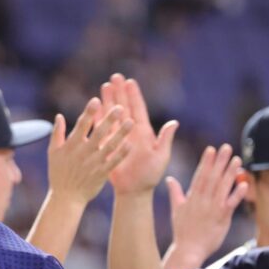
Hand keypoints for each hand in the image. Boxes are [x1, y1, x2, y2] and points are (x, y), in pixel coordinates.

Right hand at [46, 98, 132, 205]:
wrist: (66, 198)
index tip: (97, 100)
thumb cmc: (58, 173)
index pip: (81, 125)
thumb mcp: (53, 153)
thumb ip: (57, 134)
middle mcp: (83, 153)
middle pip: (98, 133)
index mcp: (71, 145)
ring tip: (131, 122)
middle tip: (120, 107)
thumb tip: (59, 116)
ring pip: (110, 146)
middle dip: (109, 120)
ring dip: (120, 134)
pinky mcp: (101, 173)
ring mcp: (94, 163)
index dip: (89, 113)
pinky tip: (130, 143)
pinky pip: (113, 162)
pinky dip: (121, 153)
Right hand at [100, 74, 177, 194]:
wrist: (135, 191)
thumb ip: (165, 140)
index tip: (129, 81)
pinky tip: (94, 109)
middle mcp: (130, 132)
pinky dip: (98, 119)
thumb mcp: (161, 157)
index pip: (138, 109)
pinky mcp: (108, 147)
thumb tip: (174, 123)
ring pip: (111, 116)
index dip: (134, 95)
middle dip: (119, 92)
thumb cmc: (150, 176)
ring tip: (103, 87)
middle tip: (115, 77)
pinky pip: (102, 131)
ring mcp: (118, 138)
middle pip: (123, 108)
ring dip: (107, 102)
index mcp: (144, 132)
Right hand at [163, 144, 247, 268]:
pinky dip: (237, 193)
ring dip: (230, 173)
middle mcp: (202, 200)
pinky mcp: (222, 218)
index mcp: (192, 198)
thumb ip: (175, 193)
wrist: (188, 250)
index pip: (200, 176)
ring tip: (237, 159)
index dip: (206, 162)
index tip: (211, 149)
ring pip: (222, 187)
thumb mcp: (177, 210)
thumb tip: (169, 179)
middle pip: (212, 178)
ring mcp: (213, 208)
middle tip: (226, 147)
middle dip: (219, 162)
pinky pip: (231, 203)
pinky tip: (244, 183)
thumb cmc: (182, 231)